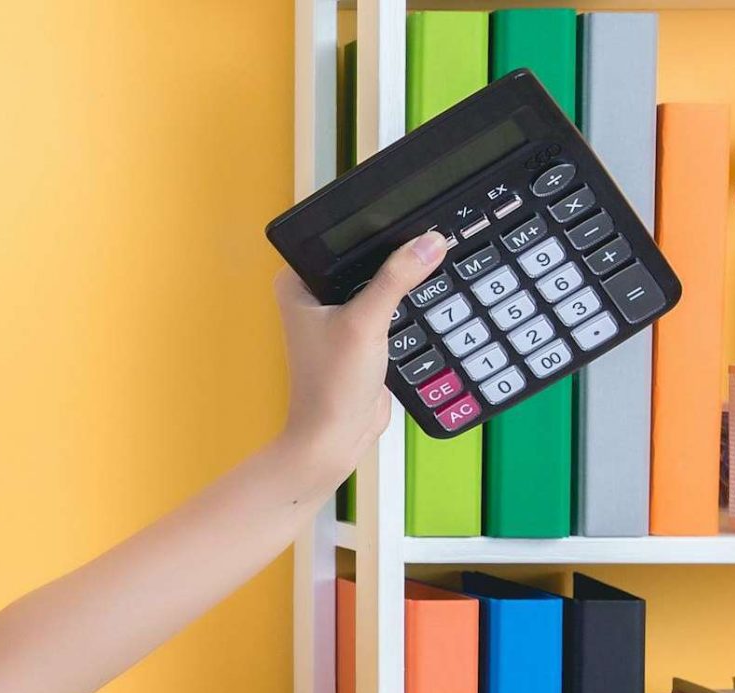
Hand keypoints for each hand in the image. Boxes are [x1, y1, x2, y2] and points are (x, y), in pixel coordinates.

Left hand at [268, 231, 447, 493]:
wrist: (336, 437)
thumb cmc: (330, 386)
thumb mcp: (364, 324)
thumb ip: (396, 279)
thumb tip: (428, 242)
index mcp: (297, 282)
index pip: (339, 238)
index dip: (374, 226)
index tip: (411, 212)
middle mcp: (313, 293)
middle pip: (363, 257)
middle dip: (394, 252)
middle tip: (432, 235)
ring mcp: (338, 312)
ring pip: (379, 279)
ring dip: (404, 276)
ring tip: (437, 254)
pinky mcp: (361, 330)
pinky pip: (389, 303)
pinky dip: (407, 299)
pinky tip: (432, 286)